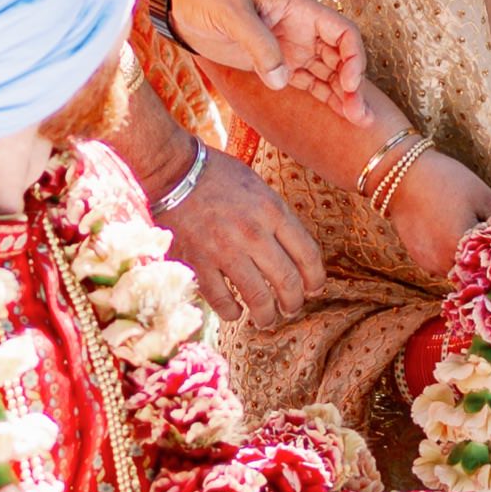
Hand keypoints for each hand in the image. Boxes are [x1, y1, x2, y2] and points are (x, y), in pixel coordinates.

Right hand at [159, 145, 325, 326]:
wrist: (174, 171)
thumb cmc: (218, 175)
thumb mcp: (258, 187)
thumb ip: (276, 217)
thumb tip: (292, 250)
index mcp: (272, 211)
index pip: (307, 254)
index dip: (315, 278)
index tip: (314, 289)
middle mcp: (253, 233)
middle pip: (287, 281)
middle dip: (294, 302)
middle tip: (291, 308)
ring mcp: (224, 250)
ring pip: (258, 297)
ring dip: (266, 315)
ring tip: (266, 319)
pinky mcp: (198, 262)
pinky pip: (221, 300)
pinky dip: (231, 312)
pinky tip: (234, 312)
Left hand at [168, 0, 365, 120]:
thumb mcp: (232, 13)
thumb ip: (259, 45)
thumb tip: (282, 80)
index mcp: (300, 10)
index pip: (343, 32)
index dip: (353, 58)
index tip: (348, 83)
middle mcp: (302, 30)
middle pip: (341, 58)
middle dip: (354, 86)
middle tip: (360, 116)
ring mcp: (290, 48)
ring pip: (328, 74)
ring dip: (344, 96)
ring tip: (359, 123)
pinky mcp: (275, 64)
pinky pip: (308, 82)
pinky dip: (324, 98)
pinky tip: (339, 115)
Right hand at [385, 148, 490, 279]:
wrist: (400, 174)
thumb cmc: (446, 180)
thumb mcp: (483, 197)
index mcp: (462, 249)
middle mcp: (444, 264)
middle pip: (479, 274)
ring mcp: (429, 264)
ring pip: (462, 271)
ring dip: (472, 260)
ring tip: (477, 235)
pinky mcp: (419, 258)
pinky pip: (445, 265)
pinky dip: (455, 256)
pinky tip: (456, 234)